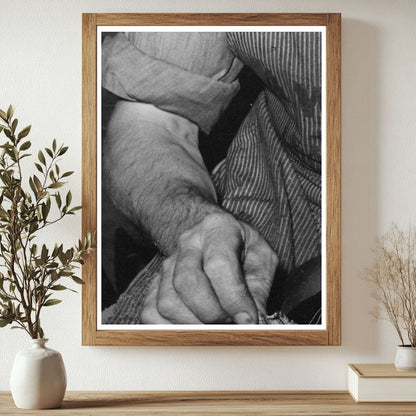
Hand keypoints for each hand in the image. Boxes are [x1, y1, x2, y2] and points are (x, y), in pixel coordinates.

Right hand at [141, 213, 277, 323]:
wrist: (214, 240)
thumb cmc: (241, 250)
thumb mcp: (261, 260)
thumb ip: (259, 289)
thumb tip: (252, 321)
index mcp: (218, 229)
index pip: (219, 265)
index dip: (233, 298)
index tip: (248, 320)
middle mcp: (188, 243)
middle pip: (188, 284)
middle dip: (213, 313)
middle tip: (231, 321)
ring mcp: (167, 263)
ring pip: (168, 303)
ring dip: (195, 324)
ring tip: (216, 323)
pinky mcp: (154, 283)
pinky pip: (152, 314)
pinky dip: (174, 329)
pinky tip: (195, 325)